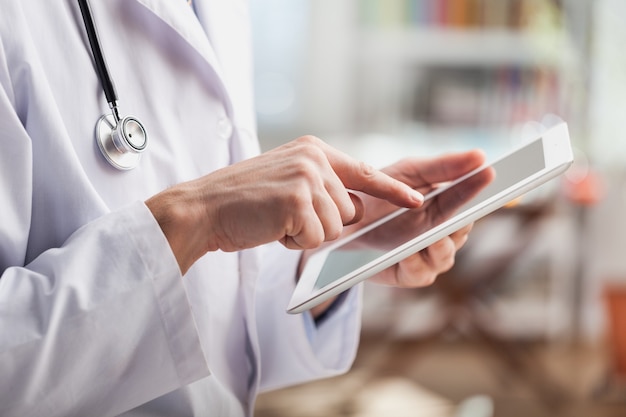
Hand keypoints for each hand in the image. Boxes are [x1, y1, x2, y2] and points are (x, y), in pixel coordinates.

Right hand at [146, 136, 423, 273]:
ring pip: (335, 228)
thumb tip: (354, 211)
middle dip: (322, 225)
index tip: (418, 201)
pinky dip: (294, 243)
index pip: (365, 171)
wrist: (202, 209)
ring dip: (307, 235)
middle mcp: (315, 158)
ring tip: (275, 221)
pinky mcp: (297, 199)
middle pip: (350, 211)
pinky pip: (316, 238)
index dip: (392, 191)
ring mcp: (307, 176)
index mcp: (314, 150)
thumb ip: (321, 188)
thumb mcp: (286, 182)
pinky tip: (271, 228)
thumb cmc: (242, 203)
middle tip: (284, 217)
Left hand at [348, 150, 492, 287]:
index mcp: (450, 206)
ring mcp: (430, 256)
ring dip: (440, 246)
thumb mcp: (410, 172)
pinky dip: (416, 263)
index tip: (490, 172)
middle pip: (461, 230)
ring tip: (434, 238)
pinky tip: (409, 253)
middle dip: (461, 222)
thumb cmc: (382, 194)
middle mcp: (445, 233)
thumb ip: (444, 166)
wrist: (347, 222)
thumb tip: (481, 156)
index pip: (472, 198)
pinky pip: (420, 273)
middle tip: (463, 213)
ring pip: (445, 255)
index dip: (481, 186)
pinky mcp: (411, 274)